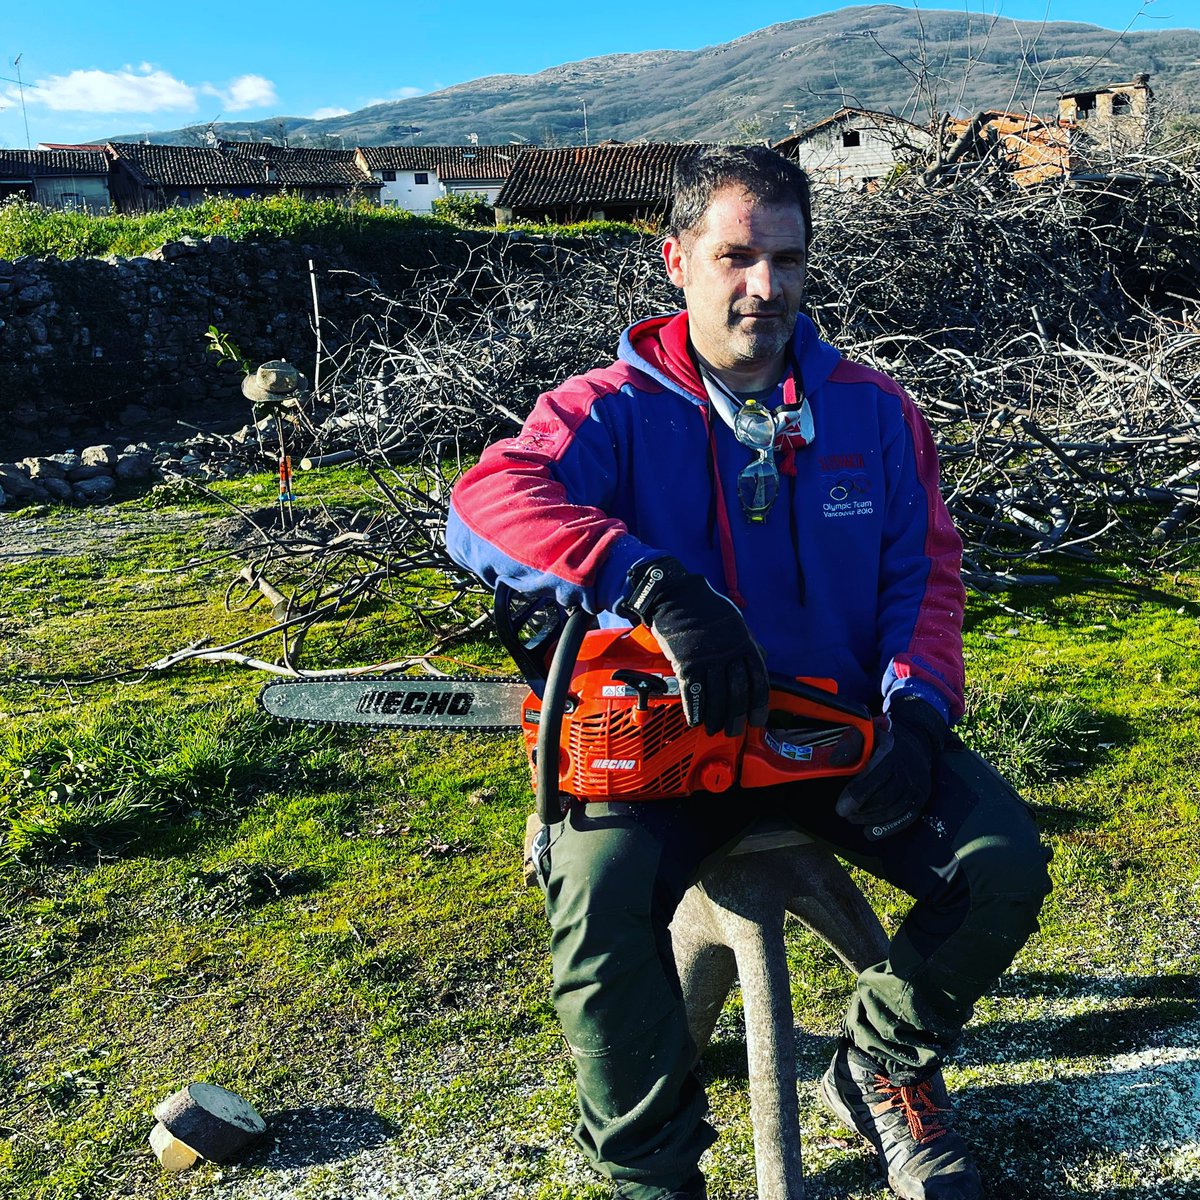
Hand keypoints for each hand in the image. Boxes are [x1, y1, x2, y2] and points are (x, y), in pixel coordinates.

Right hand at [620, 557, 768, 736]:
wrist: (677, 597)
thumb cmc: (707, 608)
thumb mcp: (736, 622)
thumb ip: (748, 643)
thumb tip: (760, 660)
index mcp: (744, 644)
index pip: (757, 681)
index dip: (758, 705)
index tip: (757, 721)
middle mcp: (728, 653)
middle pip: (737, 693)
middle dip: (736, 717)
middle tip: (733, 731)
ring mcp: (707, 658)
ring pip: (715, 696)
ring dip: (716, 717)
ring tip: (714, 729)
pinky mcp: (686, 662)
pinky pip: (692, 691)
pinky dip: (695, 709)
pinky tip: (695, 721)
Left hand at [835, 696, 946, 840]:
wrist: (916, 739)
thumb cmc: (882, 739)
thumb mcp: (866, 734)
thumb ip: (850, 745)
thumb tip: (834, 761)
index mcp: (891, 752)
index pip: (875, 777)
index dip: (857, 795)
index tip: (840, 809)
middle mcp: (908, 770)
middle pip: (884, 798)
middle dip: (862, 810)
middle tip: (845, 814)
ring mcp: (917, 785)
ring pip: (894, 810)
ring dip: (870, 819)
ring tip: (854, 819)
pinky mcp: (921, 797)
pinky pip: (906, 817)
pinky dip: (887, 828)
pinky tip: (870, 832)